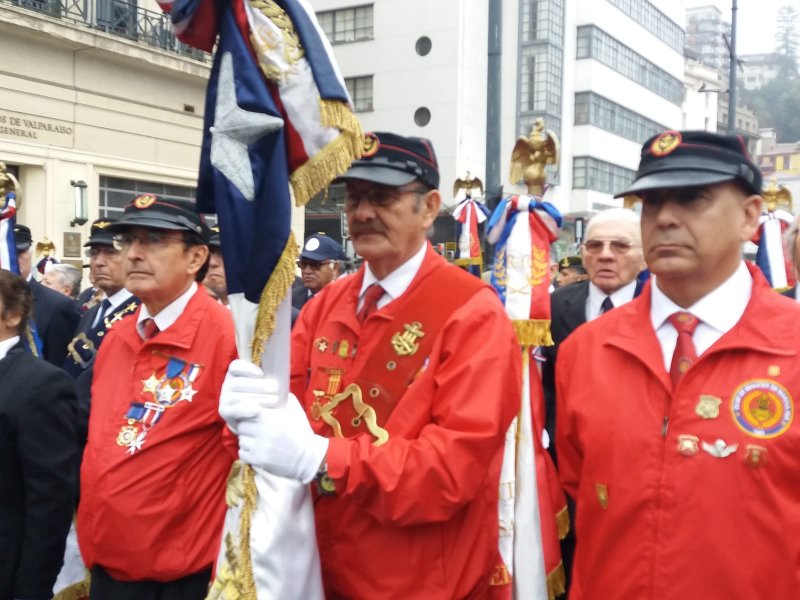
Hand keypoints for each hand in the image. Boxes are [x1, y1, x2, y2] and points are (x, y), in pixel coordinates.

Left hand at [219, 359, 328, 483]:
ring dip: (247, 439)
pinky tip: (258, 449)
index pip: (246, 410)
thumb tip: (269, 385)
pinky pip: (243, 453)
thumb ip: (280, 397)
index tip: (254, 414)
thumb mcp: (294, 409)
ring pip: (241, 439)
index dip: (249, 411)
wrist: (307, 457)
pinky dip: (248, 451)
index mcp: (269, 418)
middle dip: (247, 425)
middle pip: (242, 425)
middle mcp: (262, 432)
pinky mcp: (257, 460)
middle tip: (255, 427)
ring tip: (258, 438)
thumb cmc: (300, 431)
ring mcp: (259, 448)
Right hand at [219, 359, 278, 433]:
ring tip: (274, 400)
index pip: (236, 367)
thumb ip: (269, 374)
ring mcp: (225, 398)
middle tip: (276, 389)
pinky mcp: (225, 411)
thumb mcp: (264, 382)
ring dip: (258, 398)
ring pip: (238, 396)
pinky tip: (257, 410)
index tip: (262, 374)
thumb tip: (279, 367)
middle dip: (259, 386)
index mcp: (235, 373)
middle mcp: (228, 384)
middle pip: (239, 383)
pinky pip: (233, 410)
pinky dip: (245, 409)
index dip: (248, 369)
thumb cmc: (263, 395)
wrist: (253, 418)